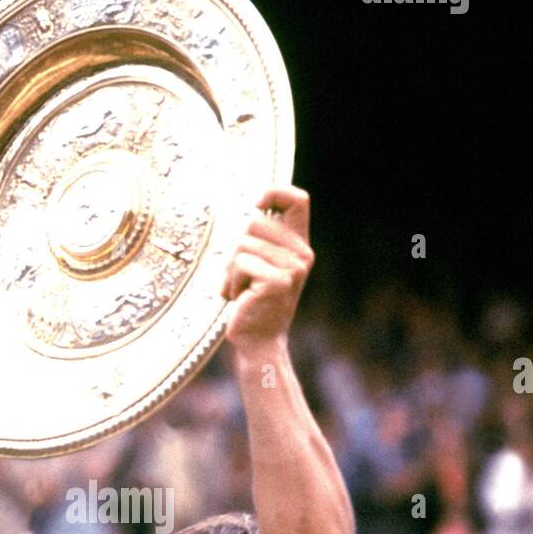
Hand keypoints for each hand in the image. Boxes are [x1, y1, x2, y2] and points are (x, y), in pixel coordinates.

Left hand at [220, 185, 313, 352]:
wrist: (259, 341)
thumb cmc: (254, 302)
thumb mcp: (262, 265)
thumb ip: (261, 239)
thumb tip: (251, 208)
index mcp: (299, 246)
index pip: (298, 199)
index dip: (275, 192)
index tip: (257, 205)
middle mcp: (301, 254)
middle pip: (254, 223)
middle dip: (236, 249)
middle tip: (240, 277)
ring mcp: (292, 268)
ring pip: (243, 245)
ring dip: (231, 270)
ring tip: (241, 290)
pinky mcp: (277, 281)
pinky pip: (240, 264)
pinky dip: (230, 282)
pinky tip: (239, 299)